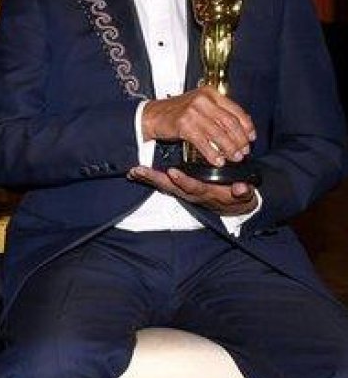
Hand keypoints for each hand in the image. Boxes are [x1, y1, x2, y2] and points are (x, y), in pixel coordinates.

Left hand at [129, 166, 258, 215]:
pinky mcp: (177, 187)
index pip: (193, 187)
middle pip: (170, 186)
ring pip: (162, 184)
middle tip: (138, 170)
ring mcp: (182, 191)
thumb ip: (243, 192)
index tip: (173, 172)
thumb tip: (241, 188)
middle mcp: (190, 193)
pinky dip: (147, 178)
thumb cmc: (237, 197)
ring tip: (133, 171)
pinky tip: (134, 173)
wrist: (232, 206)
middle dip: (154, 179)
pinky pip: (160, 183)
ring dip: (147, 178)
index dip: (183, 181)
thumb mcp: (244, 196)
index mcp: (205, 193)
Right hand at [142, 86, 254, 166]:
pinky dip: (212, 154)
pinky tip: (217, 161)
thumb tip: (241, 127)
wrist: (151, 116)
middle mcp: (203, 100)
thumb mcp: (200, 106)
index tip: (251, 138)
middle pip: (230, 123)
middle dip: (240, 140)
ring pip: (218, 133)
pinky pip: (203, 142)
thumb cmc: (176, 113)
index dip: (247, 126)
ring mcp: (192, 111)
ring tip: (234, 158)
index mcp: (210, 93)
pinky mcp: (183, 124)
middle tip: (244, 152)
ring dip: (229, 148)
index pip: (236, 110)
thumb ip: (218, 112)